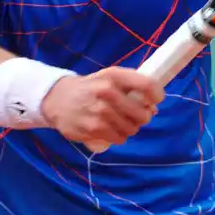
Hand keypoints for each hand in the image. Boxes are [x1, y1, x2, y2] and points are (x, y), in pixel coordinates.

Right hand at [42, 68, 163, 146]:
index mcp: (114, 76)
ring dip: (129, 128)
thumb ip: (131, 88)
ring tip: (118, 122)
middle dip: (142, 117)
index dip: (157, 95)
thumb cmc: (90, 88)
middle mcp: (107, 91)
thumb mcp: (108, 78)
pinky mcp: (93, 128)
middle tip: (133, 116)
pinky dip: (117, 136)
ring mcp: (100, 111)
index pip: (147, 85)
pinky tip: (109, 129)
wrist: (57, 98)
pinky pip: (118, 138)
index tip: (155, 101)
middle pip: (142, 114)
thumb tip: (153, 107)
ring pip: (131, 129)